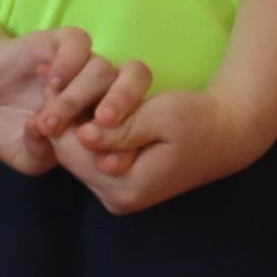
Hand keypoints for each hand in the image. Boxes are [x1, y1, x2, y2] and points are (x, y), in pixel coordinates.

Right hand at [0, 24, 141, 173]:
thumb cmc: (13, 127)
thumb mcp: (25, 155)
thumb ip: (40, 154)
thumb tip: (52, 138)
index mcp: (105, 118)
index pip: (136, 119)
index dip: (129, 140)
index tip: (106, 163)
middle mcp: (101, 87)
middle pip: (137, 81)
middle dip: (124, 104)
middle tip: (100, 125)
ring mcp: (83, 63)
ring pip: (102, 70)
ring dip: (76, 99)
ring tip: (49, 122)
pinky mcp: (62, 42)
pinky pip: (79, 44)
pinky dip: (67, 65)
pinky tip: (49, 85)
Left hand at [59, 74, 276, 212]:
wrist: (230, 135)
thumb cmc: (200, 121)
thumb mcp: (162, 117)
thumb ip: (121, 128)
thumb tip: (83, 133)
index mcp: (126, 187)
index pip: (74, 153)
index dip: (57, 115)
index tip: (46, 80)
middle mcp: (118, 199)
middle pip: (71, 157)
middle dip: (59, 118)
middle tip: (46, 77)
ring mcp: (120, 194)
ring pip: (79, 155)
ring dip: (70, 122)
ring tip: (56, 83)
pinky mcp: (123, 182)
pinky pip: (93, 155)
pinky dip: (86, 129)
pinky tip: (80, 101)